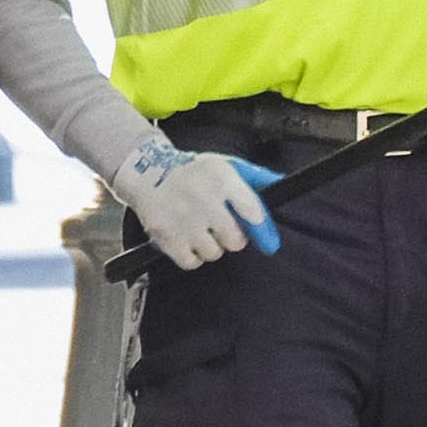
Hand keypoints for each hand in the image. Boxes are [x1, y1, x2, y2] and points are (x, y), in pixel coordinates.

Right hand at [111, 137, 279, 271]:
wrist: (147, 173)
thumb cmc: (192, 172)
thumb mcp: (224, 165)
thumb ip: (254, 177)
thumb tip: (280, 184)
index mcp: (222, 179)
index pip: (252, 211)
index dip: (261, 229)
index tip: (267, 240)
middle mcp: (204, 199)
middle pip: (235, 240)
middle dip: (233, 237)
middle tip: (222, 228)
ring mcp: (184, 220)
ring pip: (214, 253)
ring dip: (211, 247)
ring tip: (202, 231)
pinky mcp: (167, 237)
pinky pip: (192, 262)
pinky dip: (193, 256)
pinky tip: (189, 240)